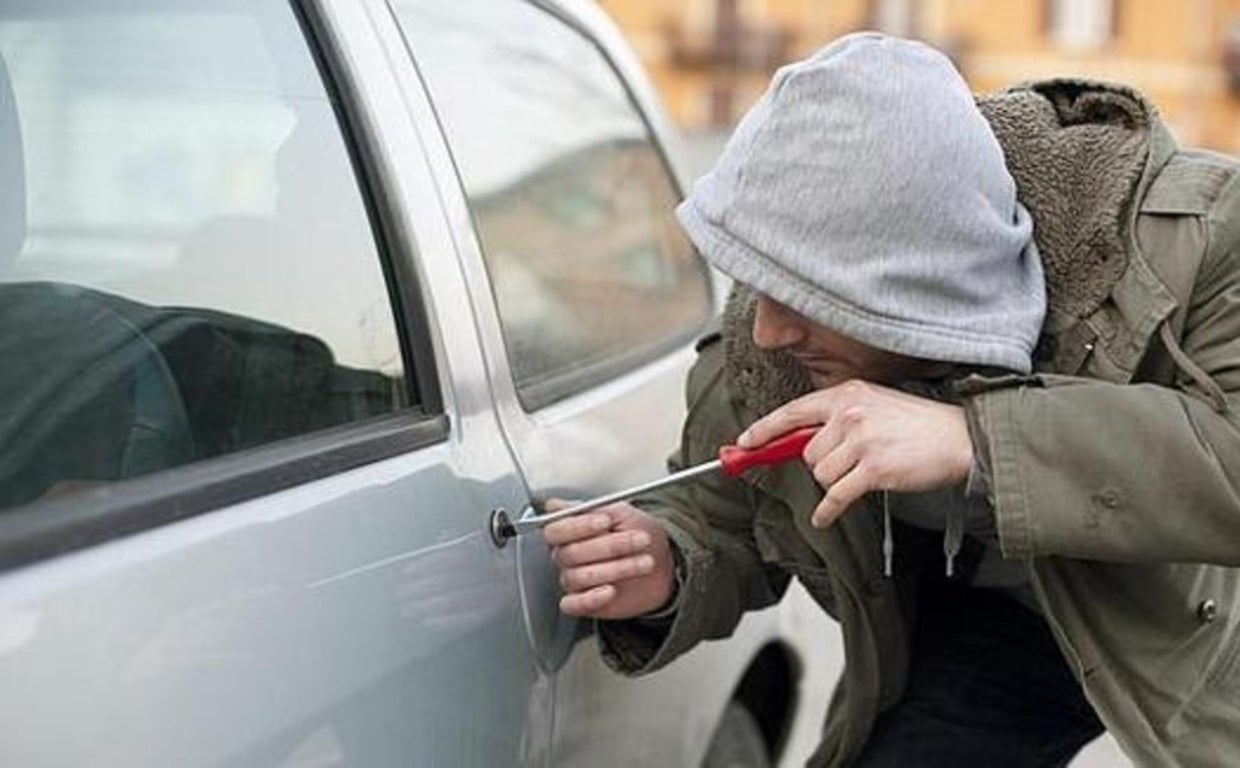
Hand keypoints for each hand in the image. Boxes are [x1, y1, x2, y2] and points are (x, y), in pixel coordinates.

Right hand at [541, 501, 674, 619]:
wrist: (663, 562)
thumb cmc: (639, 534)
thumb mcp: (621, 513)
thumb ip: (590, 509)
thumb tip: (555, 505)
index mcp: (569, 531)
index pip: (555, 530)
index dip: (578, 526)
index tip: (606, 522)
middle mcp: (567, 556)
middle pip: (570, 554)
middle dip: (610, 546)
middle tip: (639, 541)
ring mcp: (574, 579)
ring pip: (577, 577)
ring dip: (615, 569)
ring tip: (643, 563)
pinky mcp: (583, 602)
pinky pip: (573, 604)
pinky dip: (590, 599)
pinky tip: (610, 590)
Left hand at [738, 379, 972, 526]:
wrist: (959, 438)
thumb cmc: (918, 425)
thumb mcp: (875, 405)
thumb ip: (838, 418)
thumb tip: (798, 442)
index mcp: (847, 394)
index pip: (792, 411)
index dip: (764, 430)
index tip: (744, 444)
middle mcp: (850, 413)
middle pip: (806, 452)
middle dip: (822, 465)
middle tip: (850, 464)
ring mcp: (862, 441)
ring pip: (820, 475)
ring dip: (835, 483)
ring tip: (862, 475)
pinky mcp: (874, 469)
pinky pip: (835, 497)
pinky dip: (828, 511)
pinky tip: (825, 517)